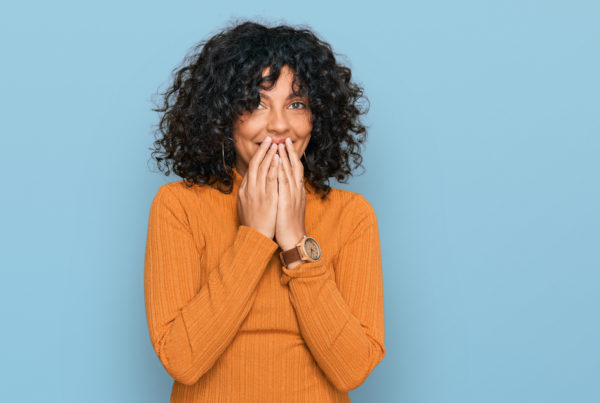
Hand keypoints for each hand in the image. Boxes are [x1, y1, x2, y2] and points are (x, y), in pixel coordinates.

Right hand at [237, 137, 278, 238]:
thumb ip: (249, 193)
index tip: (264, 147)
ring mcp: (258, 193)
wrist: (255, 237)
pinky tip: (278, 158)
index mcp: (244, 190)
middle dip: (262, 150)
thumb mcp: (246, 206)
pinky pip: (270, 179)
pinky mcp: (267, 198)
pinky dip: (273, 167)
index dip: (257, 156)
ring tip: (275, 143)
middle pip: (255, 164)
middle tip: (268, 138)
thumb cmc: (253, 223)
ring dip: (269, 154)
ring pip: (262, 168)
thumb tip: (251, 183)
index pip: (250, 169)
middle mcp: (249, 189)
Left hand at [275, 137, 306, 254]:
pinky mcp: (286, 201)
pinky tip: (276, 161)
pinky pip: (283, 181)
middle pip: (295, 167)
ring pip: (289, 171)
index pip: (296, 171)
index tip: (287, 147)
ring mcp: (292, 195)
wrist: (293, 239)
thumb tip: (283, 187)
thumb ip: (288, 195)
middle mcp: (297, 191)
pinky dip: (280, 169)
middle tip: (285, 139)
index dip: (292, 157)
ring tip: (280, 144)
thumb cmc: (289, 225)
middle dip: (289, 152)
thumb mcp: (290, 207)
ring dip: (285, 157)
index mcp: (298, 192)